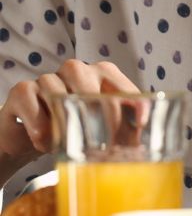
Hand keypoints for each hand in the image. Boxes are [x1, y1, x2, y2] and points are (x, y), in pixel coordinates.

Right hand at [0, 60, 138, 160]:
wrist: (28, 139)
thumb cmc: (71, 130)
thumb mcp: (100, 130)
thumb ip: (123, 128)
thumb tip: (145, 136)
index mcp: (101, 76)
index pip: (120, 84)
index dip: (133, 101)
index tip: (142, 122)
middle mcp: (75, 71)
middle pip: (87, 81)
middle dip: (98, 111)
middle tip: (105, 141)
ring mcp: (47, 79)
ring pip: (57, 89)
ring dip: (64, 120)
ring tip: (69, 144)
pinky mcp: (22, 92)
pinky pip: (30, 99)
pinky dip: (39, 123)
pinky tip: (45, 141)